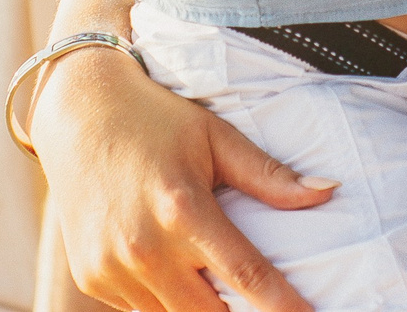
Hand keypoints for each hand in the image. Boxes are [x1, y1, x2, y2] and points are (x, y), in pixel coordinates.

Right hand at [30, 47, 335, 311]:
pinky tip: (177, 276)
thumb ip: (269, 175)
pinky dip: (164, 301)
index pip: (246, 276)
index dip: (283, 305)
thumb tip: (328, 192)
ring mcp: (112, 268)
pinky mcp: (90, 277)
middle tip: (262, 302)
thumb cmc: (157, 119)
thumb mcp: (216, 137)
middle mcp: (144, 247)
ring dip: (201, 309)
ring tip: (218, 288)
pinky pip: (140, 309)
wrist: (78, 113)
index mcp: (183, 209)